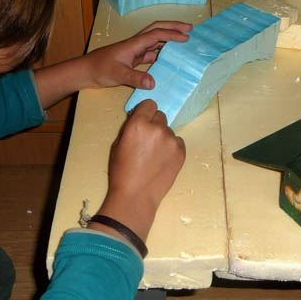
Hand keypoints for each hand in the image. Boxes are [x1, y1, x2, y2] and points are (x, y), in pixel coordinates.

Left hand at [83, 21, 191, 89]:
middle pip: (157, 29)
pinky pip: (152, 52)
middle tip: (190, 29)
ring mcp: (135, 51)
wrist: (85, 71)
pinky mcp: (133, 59)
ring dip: (169, 38)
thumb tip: (153, 83)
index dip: (172, 35)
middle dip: (173, 27)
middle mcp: (136, 44)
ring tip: (184, 40)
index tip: (186, 38)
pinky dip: (162, 52)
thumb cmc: (99, 70)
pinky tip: (169, 58)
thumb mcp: (117, 75)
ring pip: (155, 40)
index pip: (156, 34)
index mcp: (134, 44)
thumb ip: (135, 78)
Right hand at [92, 100, 185, 241]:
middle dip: (154, 124)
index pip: (149, 104)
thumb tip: (140, 120)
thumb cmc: (121, 171)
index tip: (144, 120)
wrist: (136, 195)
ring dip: (163, 137)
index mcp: (138, 124)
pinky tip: (163, 160)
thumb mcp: (118, 144)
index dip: (146, 112)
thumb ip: (130, 128)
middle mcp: (157, 128)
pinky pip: (178, 142)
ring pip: (169, 130)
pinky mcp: (181, 152)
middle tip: (148, 140)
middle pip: (160, 115)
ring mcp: (171, 140)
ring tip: (155, 155)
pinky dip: (172, 148)